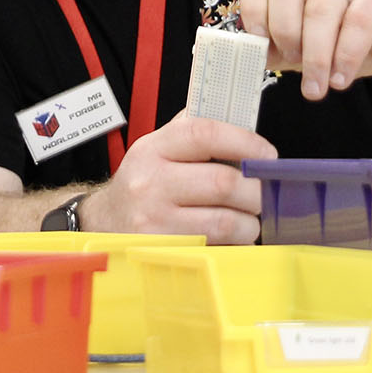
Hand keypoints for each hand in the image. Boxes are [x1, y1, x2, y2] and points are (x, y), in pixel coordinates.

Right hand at [81, 112, 276, 243]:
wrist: (104, 222)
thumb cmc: (143, 183)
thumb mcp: (158, 149)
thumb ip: (195, 132)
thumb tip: (243, 122)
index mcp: (154, 148)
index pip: (204, 134)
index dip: (245, 142)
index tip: (267, 154)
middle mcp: (151, 181)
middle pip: (223, 183)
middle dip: (257, 191)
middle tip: (263, 193)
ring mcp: (155, 219)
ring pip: (226, 221)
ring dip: (250, 223)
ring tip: (249, 218)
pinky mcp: (163, 250)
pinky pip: (217, 247)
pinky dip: (235, 244)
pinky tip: (231, 237)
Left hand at [240, 0, 371, 99]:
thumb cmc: (348, 42)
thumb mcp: (306, 46)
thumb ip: (277, 48)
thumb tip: (248, 57)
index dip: (253, 6)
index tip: (258, 42)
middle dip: (283, 29)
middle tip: (292, 63)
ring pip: (321, 7)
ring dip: (315, 55)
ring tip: (316, 87)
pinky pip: (359, 21)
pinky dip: (345, 55)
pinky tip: (341, 80)